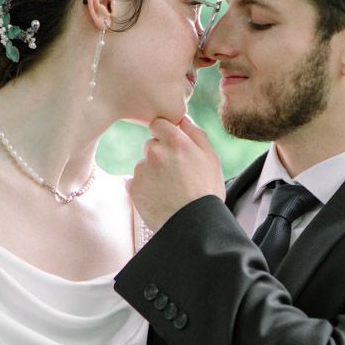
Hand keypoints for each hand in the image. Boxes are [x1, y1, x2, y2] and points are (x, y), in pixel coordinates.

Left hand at [130, 115, 225, 230]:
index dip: (165, 134)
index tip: (173, 147)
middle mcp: (156, 151)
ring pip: (144, 164)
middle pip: (150, 144)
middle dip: (160, 154)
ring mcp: (142, 169)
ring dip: (153, 173)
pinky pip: (137, 182)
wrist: (193, 225)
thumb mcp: (211, 159)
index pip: (158, 123)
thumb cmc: (206, 192)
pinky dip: (146, 188)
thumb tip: (183, 119)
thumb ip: (196, 134)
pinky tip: (160, 198)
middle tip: (176, 175)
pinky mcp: (133, 186)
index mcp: (176, 141)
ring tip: (170, 190)